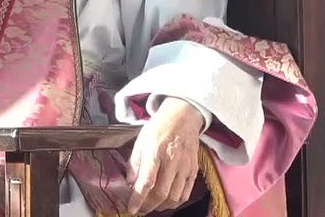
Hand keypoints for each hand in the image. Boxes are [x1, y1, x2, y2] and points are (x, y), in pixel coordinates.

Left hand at [127, 98, 204, 213]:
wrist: (183, 117)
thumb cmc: (159, 128)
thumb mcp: (141, 141)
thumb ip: (135, 163)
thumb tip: (130, 183)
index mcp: (155, 150)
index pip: (146, 181)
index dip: (138, 198)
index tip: (131, 209)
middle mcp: (172, 160)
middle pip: (161, 193)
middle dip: (149, 206)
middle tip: (141, 209)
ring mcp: (185, 166)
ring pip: (174, 196)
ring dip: (161, 206)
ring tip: (152, 206)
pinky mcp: (194, 169)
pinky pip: (186, 193)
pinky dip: (175, 202)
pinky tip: (167, 202)